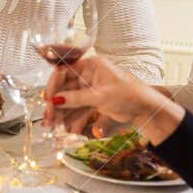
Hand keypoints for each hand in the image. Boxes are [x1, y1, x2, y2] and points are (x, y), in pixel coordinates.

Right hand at [46, 55, 182, 142]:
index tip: (47, 99)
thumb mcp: (100, 96)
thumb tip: (55, 100)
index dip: (54, 85)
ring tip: (52, 127)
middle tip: (48, 118)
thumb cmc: (128, 95)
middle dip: (55, 104)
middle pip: (65, 88)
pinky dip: (70, 117)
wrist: (146, 109)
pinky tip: (63, 127)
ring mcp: (90, 88)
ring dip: (60, 113)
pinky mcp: (93, 100)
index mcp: (91, 65)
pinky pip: (77, 108)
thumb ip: (76, 98)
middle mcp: (88, 75)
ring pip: (69, 100)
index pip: (65, 72)